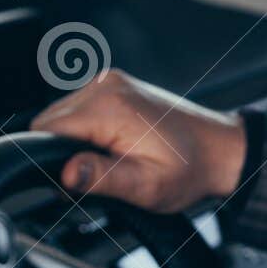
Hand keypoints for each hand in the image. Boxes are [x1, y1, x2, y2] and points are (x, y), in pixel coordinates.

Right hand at [30, 69, 246, 212]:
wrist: (220, 150)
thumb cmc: (190, 168)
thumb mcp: (146, 185)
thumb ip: (103, 179)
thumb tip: (66, 174)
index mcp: (109, 107)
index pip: (46, 130)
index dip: (49, 161)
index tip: (71, 182)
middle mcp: (106, 86)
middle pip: (49, 122)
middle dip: (62, 152)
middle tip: (97, 175)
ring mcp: (111, 82)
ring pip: (62, 116)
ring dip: (74, 141)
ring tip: (111, 160)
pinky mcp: (115, 86)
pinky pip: (81, 109)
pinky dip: (87, 130)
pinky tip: (113, 145)